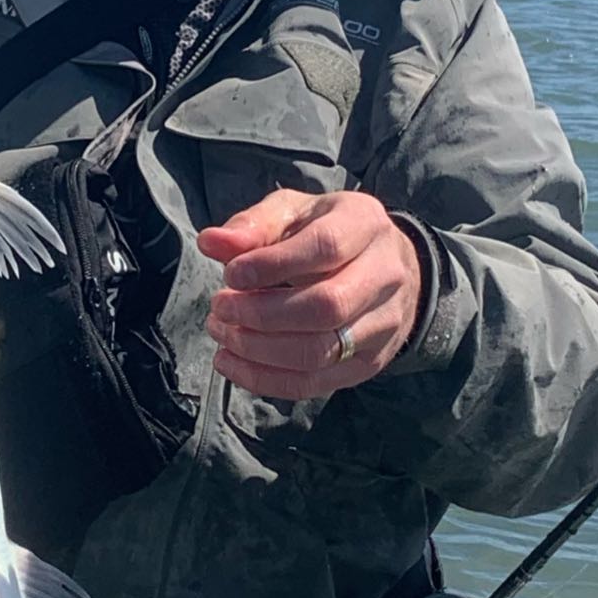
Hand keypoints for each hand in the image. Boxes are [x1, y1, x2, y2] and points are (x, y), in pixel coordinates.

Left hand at [199, 188, 423, 399]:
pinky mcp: (370, 363)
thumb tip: (211, 243)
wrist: (386, 266)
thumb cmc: (328, 233)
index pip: (325, 248)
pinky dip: (265, 379)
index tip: (230, 274)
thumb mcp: (294, 213)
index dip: (272, 265)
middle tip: (220, 307)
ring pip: (319, 352)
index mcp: (365, 225)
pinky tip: (232, 363)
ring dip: (258, 349)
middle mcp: (386, 275)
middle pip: (326, 307)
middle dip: (261, 313)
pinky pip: (315, 384)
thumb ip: (253, 226)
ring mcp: (383, 324)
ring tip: (222, 333)